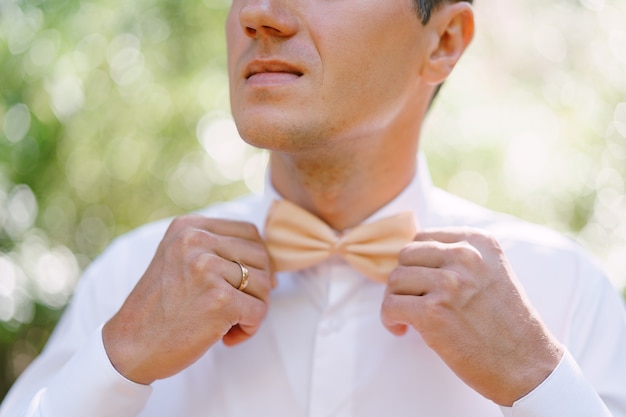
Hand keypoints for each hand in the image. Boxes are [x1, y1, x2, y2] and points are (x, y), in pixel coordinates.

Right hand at [102, 215, 274, 384]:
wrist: (129, 346)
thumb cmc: (161, 308)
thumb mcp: (179, 260)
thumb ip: (216, 249)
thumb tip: (271, 262)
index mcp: (188, 227)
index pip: (248, 232)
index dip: (257, 260)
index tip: (246, 284)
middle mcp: (197, 241)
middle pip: (261, 257)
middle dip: (257, 287)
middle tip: (236, 309)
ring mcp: (208, 269)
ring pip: (264, 284)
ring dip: (253, 309)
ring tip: (228, 324)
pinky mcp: (219, 300)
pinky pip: (259, 311)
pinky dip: (249, 329)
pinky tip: (227, 337)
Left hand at [380, 228, 562, 405]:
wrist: (529, 367)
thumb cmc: (506, 325)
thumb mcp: (491, 273)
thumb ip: (459, 259)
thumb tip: (410, 255)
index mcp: (479, 242)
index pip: (423, 238)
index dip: (416, 263)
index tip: (422, 284)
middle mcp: (465, 256)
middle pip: (406, 256)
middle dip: (405, 281)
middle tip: (413, 303)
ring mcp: (449, 283)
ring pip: (395, 280)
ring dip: (396, 300)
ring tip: (409, 319)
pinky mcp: (433, 312)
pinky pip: (390, 305)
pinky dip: (389, 320)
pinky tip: (403, 330)